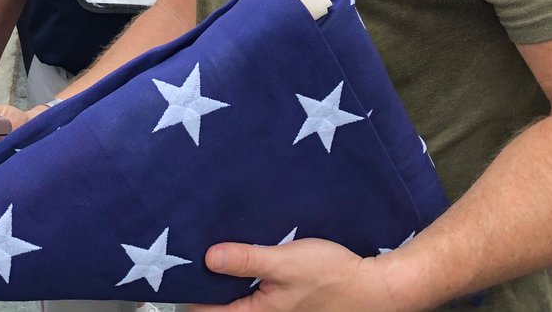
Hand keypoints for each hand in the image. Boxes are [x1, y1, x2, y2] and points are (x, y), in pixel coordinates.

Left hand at [190, 239, 402, 310]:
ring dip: (227, 276)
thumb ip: (246, 260)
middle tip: (190, 251)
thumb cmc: (331, 277)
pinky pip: (256, 288)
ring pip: (240, 295)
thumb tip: (207, 258)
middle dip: (208, 282)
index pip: (210, 311)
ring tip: (211, 247)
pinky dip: (245, 273)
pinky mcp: (286, 298)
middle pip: (223, 303)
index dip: (191, 291)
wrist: (375, 285)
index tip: (176, 268)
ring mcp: (276, 308)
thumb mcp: (283, 263)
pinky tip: (242, 251)